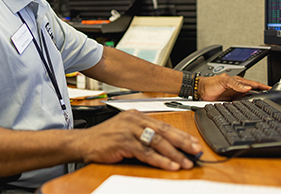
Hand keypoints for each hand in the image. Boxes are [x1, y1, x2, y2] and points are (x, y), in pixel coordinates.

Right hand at [76, 110, 201, 170]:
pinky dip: (160, 160)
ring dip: (174, 153)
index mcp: (136, 115)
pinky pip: (146, 152)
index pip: (163, 124)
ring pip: (157, 141)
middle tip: (196, 150)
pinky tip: (170, 165)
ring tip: (187, 162)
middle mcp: (134, 120)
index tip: (193, 142)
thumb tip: (165, 145)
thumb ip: (143, 134)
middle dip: (182, 142)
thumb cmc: (105, 138)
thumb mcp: (126, 131)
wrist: (84, 142)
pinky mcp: (123, 142)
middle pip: (163, 131)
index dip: (180, 134)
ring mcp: (128, 130)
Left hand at [198, 74, 270, 100]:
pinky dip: (246, 105)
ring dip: (254, 100)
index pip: (253, 83)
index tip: (270, 89)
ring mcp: (234, 95)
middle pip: (252, 91)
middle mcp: (237, 88)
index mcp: (238, 81)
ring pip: (247, 98)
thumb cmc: (211, 83)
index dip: (262, 86)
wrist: (201, 90)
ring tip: (261, 102)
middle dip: (260, 93)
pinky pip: (241, 103)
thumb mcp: (224, 81)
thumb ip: (236, 84)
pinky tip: (249, 107)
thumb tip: (248, 88)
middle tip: (269, 96)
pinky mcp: (230, 101)